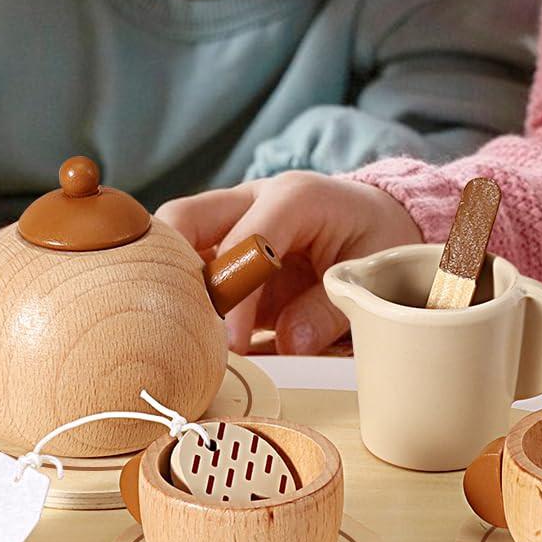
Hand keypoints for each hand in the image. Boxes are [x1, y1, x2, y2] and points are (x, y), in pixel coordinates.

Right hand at [158, 172, 422, 354]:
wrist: (374, 221)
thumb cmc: (374, 239)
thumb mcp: (370, 271)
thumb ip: (329, 307)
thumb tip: (289, 343)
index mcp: (294, 198)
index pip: (246, 241)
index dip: (234, 294)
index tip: (231, 344)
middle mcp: (251, 202)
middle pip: (183, 218)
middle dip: (168, 268)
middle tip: (178, 328)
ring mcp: (229, 225)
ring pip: (172, 242)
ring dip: (169, 289)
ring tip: (175, 339)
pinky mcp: (220, 254)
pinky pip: (184, 271)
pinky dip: (179, 301)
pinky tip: (184, 339)